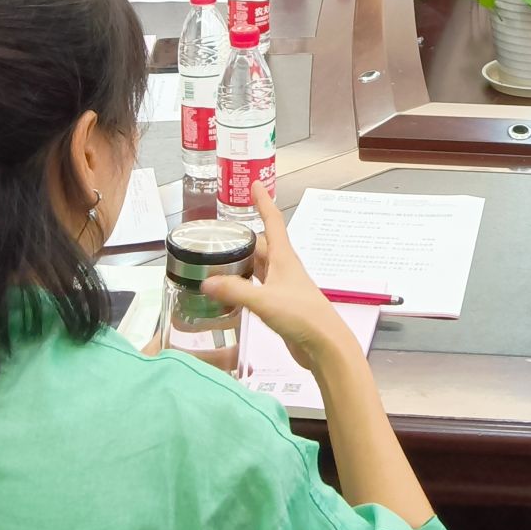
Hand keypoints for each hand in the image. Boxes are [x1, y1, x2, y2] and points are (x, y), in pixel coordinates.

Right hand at [202, 187, 362, 375]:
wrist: (325, 345)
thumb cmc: (302, 316)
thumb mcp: (264, 301)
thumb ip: (235, 291)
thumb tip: (206, 282)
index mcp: (284, 258)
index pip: (273, 222)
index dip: (263, 202)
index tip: (255, 184)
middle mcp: (284, 268)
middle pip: (262, 245)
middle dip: (244, 237)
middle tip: (221, 232)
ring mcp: (283, 286)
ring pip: (260, 266)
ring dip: (243, 261)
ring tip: (220, 258)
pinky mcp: (281, 305)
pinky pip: (259, 287)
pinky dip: (245, 284)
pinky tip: (232, 291)